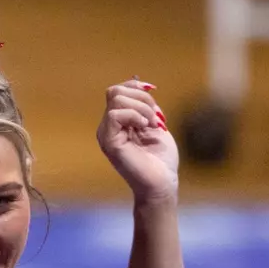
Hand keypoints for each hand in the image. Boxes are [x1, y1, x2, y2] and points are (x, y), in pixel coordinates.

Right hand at [97, 79, 177, 205]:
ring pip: (116, 99)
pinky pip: (115, 114)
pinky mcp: (108, 142)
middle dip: (141, 97)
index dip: (137, 87)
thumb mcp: (155, 124)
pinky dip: (134, 115)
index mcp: (118, 123)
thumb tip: (143, 84)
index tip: (155, 98)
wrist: (162, 183)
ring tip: (151, 124)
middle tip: (155, 117)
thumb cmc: (161, 159)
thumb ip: (146, 106)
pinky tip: (144, 127)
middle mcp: (108, 127)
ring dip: (141, 107)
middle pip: (116, 91)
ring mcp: (106, 134)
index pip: (118, 91)